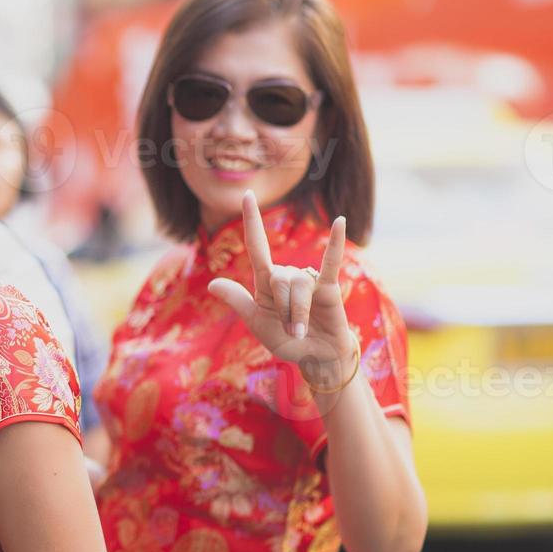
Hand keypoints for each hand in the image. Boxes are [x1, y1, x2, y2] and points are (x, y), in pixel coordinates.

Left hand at [206, 191, 356, 385]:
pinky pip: (331, 261)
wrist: (316, 357)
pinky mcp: (329, 286)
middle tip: (291, 330)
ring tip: (302, 330)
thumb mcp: (258, 323)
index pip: (256, 246)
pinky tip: (340, 222)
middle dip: (283, 310)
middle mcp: (285, 276)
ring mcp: (307, 279)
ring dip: (298, 313)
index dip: (251, 221)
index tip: (246, 194)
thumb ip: (238, 302)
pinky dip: (335, 243)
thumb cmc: (287, 341)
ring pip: (298, 286)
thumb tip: (212, 284)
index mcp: (265, 283)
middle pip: (278, 280)